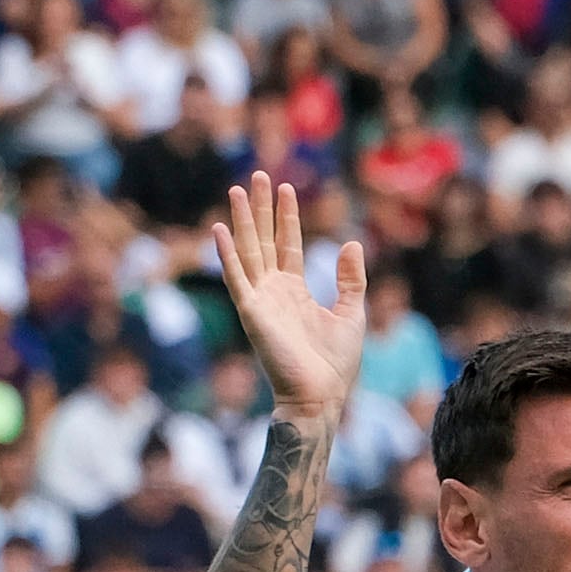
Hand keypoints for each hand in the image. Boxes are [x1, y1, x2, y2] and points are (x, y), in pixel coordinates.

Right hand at [210, 172, 364, 429]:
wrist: (321, 396)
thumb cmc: (335, 364)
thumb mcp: (351, 312)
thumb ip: (349, 279)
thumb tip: (351, 243)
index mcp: (295, 291)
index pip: (288, 245)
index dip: (286, 217)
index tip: (284, 188)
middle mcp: (274, 292)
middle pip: (264, 240)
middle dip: (260, 209)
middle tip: (257, 176)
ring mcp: (260, 301)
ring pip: (248, 251)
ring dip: (242, 221)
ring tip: (237, 190)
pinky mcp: (251, 313)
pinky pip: (236, 278)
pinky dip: (227, 255)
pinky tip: (219, 230)